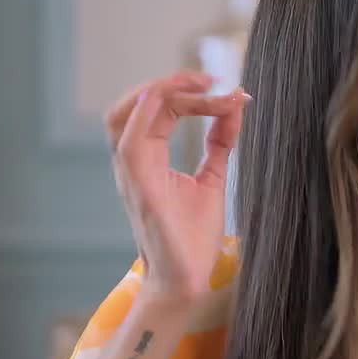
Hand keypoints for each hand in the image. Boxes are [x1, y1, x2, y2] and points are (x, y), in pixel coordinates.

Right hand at [105, 71, 250, 302]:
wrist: (188, 280)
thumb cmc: (193, 237)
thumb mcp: (212, 178)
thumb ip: (219, 143)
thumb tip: (234, 106)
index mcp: (148, 157)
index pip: (158, 108)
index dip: (189, 91)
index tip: (229, 90)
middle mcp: (133, 161)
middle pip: (134, 104)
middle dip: (170, 82)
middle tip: (210, 78)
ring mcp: (130, 173)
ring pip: (123, 115)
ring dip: (159, 92)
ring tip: (198, 85)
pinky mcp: (137, 186)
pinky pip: (128, 141)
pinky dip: (145, 115)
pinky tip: (171, 99)